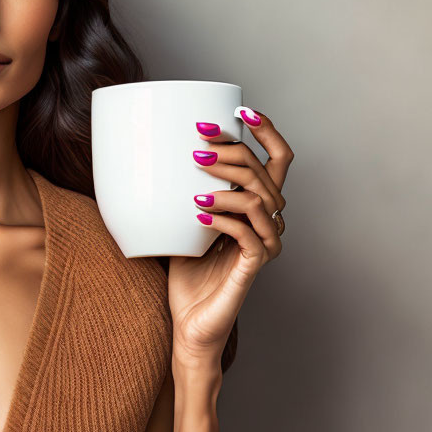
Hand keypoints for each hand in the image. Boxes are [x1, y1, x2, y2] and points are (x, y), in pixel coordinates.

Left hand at [168, 106, 293, 368]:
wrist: (188, 321)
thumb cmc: (186, 270)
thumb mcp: (181, 217)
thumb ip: (183, 187)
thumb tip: (154, 150)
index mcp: (257, 203)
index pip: (277, 159)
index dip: (266, 131)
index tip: (240, 110)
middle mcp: (268, 220)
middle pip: (264, 173)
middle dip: (233, 152)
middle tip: (197, 148)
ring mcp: (264, 243)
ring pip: (259, 200)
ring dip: (226, 185)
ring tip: (194, 187)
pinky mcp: (254, 267)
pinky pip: (249, 235)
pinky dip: (223, 219)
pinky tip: (198, 216)